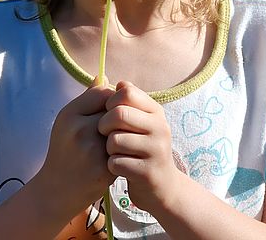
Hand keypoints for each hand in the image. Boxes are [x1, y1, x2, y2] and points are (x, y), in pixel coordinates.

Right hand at [37, 78, 116, 216]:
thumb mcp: (66, 120)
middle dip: (118, 116)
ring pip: (122, 129)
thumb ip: (86, 98)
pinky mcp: (105, 169)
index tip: (106, 108)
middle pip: (115, 110)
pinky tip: (117, 153)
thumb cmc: (64, 148)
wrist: (58, 189)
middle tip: (114, 124)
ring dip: (122, 132)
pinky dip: (124, 149)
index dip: (109, 99)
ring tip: (115, 137)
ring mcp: (93, 151)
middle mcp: (80, 131)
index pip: (103, 93)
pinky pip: (124, 149)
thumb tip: (103, 75)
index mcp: (69, 115)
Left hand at [98, 81, 181, 213]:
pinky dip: (111, 165)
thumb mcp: (139, 122)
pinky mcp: (148, 172)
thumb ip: (124, 102)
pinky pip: (116, 163)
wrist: (161, 186)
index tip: (108, 113)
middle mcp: (160, 128)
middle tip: (104, 134)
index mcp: (156, 111)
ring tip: (113, 152)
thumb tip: (106, 80)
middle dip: (104, 125)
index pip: (127, 93)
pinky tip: (118, 167)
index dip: (110, 102)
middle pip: (119, 114)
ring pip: (115, 140)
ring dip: (107, 148)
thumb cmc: (142, 148)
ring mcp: (156, 151)